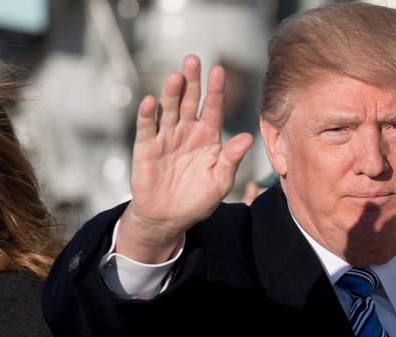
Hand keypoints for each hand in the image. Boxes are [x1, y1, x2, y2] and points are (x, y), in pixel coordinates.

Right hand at [116, 55, 252, 262]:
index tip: (219, 71)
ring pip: (169, 109)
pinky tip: (150, 102)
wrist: (168, 218)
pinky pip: (147, 127)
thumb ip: (231, 159)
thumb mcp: (219, 182)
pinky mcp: (146, 147)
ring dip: (171, 93)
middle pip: (190, 100)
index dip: (216, 90)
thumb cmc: (197, 200)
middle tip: (193, 59)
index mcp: (207, 136)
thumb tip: (249, 137)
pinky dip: (147, 114)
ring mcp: (166, 137)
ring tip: (176, 77)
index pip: (213, 108)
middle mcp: (187, 131)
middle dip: (192, 81)